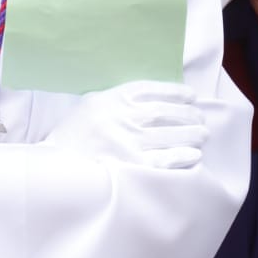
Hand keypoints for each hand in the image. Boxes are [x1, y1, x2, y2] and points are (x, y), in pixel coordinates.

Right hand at [44, 81, 207, 169]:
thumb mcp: (93, 103)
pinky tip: (194, 155)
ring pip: (169, 136)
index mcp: (114, 98)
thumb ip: (118, 97)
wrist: (54, 164)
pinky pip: (164, 161)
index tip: (191, 96)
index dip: (177, 92)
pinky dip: (182, 157)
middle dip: (189, 114)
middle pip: (166, 112)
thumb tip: (155, 96)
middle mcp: (123, 117)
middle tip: (201, 118)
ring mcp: (128, 143)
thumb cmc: (75, 133)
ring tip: (203, 134)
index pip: (153, 90)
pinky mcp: (130, 167)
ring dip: (191, 134)